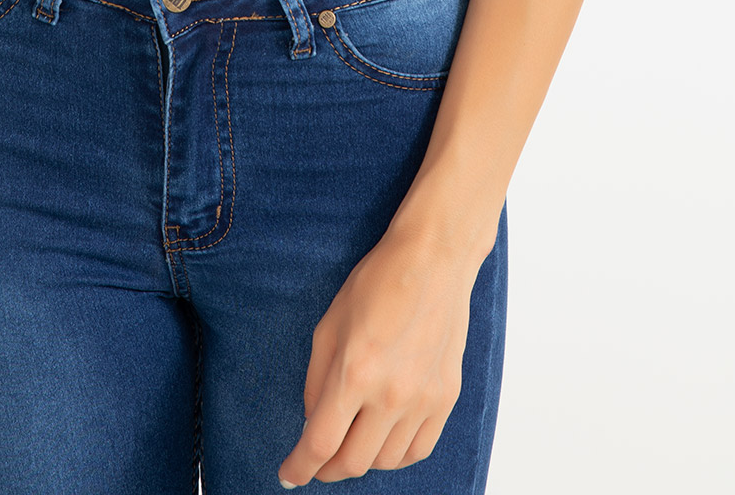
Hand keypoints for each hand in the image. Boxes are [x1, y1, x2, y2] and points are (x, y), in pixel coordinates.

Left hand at [276, 214, 492, 484]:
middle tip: (316, 462)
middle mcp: (391, 394)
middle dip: (326, 470)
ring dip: (361, 460)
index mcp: (354, 372)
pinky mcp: (445, 398)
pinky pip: (418, 449)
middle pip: (353, 462)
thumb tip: (313, 421)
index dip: (299, 467)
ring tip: (351, 441)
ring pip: (385, 461)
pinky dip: (395, 455)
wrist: (433, 260)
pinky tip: (383, 439)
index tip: (288, 475)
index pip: (321, 443)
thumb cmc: (377, 282)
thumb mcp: (329, 325)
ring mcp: (423, 399)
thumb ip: (317, 380)